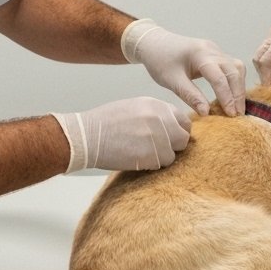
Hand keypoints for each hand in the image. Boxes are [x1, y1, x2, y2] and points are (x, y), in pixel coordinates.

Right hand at [51, 97, 191, 172]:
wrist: (87, 136)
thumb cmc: (106, 122)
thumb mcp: (134, 107)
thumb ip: (156, 114)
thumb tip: (171, 125)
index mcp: (155, 105)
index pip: (183, 120)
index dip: (178, 131)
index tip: (170, 138)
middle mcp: (159, 119)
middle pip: (183, 138)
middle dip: (173, 146)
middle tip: (158, 149)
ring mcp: (155, 137)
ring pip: (172, 155)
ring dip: (160, 157)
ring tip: (141, 153)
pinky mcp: (149, 155)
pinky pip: (160, 164)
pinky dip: (150, 165)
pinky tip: (136, 158)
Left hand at [122, 19, 245, 115]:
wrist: (153, 43)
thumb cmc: (159, 60)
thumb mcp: (172, 81)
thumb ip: (190, 96)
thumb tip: (206, 113)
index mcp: (200, 54)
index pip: (219, 77)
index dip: (226, 97)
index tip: (230, 115)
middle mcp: (212, 50)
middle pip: (234, 71)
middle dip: (238, 93)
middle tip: (238, 114)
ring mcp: (215, 50)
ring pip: (236, 67)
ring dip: (239, 87)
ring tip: (237, 107)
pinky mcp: (215, 54)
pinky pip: (231, 66)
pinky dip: (234, 81)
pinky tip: (232, 95)